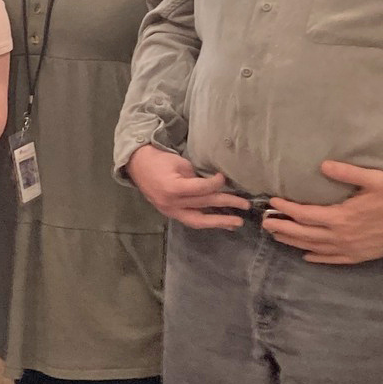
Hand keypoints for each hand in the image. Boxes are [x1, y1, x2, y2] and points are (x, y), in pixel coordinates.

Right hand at [124, 145, 250, 230]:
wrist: (137, 166)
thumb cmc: (159, 160)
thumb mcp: (179, 163)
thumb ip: (196, 177)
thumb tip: (216, 185)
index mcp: (173, 188)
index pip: (202, 189)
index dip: (217, 183)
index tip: (224, 177)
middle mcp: (172, 203)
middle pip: (204, 204)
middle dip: (227, 204)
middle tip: (245, 205)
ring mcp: (170, 211)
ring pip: (198, 220)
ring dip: (219, 222)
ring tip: (236, 223)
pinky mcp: (170, 213)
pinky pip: (191, 220)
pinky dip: (207, 221)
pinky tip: (221, 223)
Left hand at [260, 160, 382, 264]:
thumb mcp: (374, 178)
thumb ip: (346, 173)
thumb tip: (322, 165)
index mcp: (342, 217)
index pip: (305, 215)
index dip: (286, 210)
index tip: (273, 203)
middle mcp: (342, 236)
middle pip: (303, 234)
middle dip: (282, 228)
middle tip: (265, 224)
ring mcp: (351, 249)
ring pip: (315, 248)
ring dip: (294, 243)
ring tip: (278, 237)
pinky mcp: (361, 256)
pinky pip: (334, 260)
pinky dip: (318, 258)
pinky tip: (307, 256)